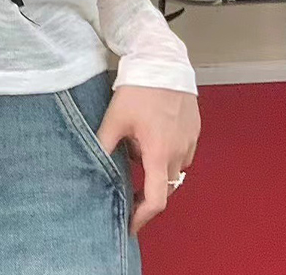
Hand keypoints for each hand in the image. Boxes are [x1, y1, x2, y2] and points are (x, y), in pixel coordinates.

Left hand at [97, 85, 199, 234]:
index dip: (143, 217)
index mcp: (160, 153)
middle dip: (145, 194)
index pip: (156, 200)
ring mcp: (190, 142)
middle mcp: (180, 153)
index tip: (130, 225)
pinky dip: (164, 154)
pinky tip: (148, 138)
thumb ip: (103, 144)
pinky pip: (180, 153)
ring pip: (173, 169)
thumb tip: (91, 166)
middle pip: (164, 187)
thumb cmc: (139, 89)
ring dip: (154, 170)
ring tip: (132, 153)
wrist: (163, 61)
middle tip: (125, 193)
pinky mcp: (194, 130)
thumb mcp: (115, 118)